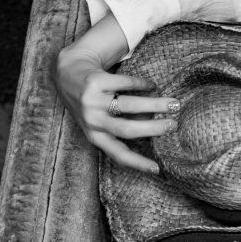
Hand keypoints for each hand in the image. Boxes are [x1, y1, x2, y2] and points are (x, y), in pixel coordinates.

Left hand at [53, 46, 176, 174]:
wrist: (65, 72)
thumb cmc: (90, 101)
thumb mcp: (98, 121)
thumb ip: (120, 127)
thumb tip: (154, 130)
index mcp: (94, 135)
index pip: (117, 153)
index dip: (137, 163)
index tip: (157, 169)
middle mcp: (91, 120)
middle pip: (126, 129)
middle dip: (154, 128)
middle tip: (174, 125)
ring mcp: (91, 101)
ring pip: (128, 105)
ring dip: (155, 104)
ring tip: (174, 103)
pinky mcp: (95, 82)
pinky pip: (125, 83)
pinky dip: (142, 85)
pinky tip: (151, 85)